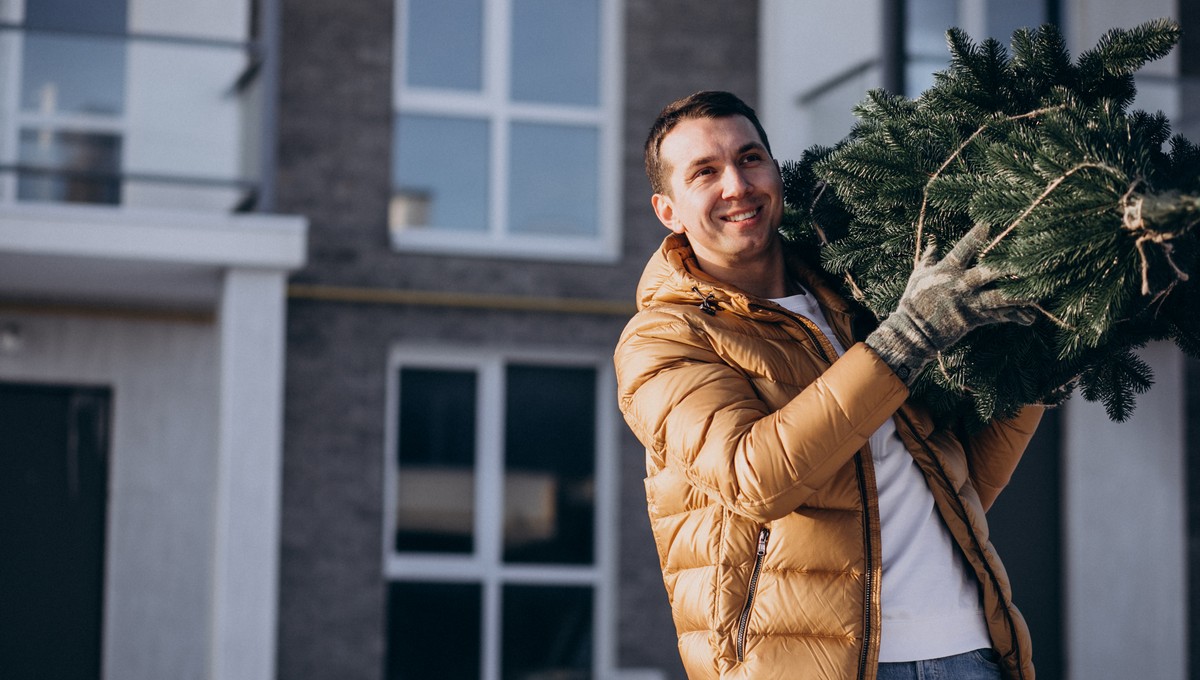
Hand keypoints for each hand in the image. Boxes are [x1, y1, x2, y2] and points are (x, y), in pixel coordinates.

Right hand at [865, 223, 1035, 383]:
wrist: (913, 332)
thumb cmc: (914, 301)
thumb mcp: (918, 275)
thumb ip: (929, 258)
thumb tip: (933, 242)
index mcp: (946, 270)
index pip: (963, 249)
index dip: (976, 236)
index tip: (990, 223)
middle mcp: (960, 284)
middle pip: (988, 272)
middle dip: (1007, 264)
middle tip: (1028, 254)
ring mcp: (969, 302)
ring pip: (1000, 297)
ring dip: (1020, 294)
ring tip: (1038, 289)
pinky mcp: (974, 319)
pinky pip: (999, 317)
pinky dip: (1015, 317)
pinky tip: (1031, 318)